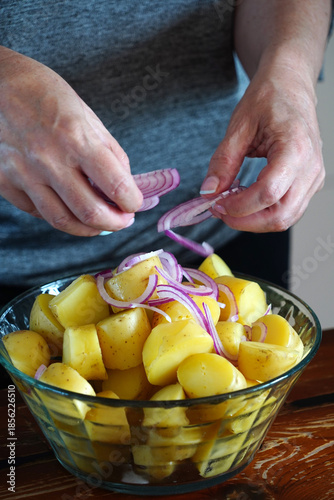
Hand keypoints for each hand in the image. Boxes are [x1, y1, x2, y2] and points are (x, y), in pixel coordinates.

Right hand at [0, 48, 142, 235]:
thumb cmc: (45, 95)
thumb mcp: (87, 116)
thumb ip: (109, 153)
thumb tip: (124, 185)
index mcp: (76, 138)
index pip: (116, 186)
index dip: (132, 202)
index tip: (134, 204)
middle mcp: (49, 160)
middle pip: (90, 213)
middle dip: (115, 223)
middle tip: (122, 221)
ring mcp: (23, 173)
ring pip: (62, 220)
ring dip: (88, 229)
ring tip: (100, 225)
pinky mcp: (4, 182)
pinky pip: (37, 211)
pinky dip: (59, 215)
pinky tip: (68, 208)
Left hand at [201, 62, 324, 231]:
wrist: (291, 86)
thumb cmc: (269, 99)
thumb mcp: (239, 126)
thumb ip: (223, 161)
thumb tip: (209, 191)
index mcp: (295, 149)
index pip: (268, 194)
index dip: (239, 206)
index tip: (217, 204)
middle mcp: (311, 167)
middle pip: (280, 216)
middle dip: (246, 221)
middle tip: (221, 211)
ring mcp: (315, 177)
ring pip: (286, 218)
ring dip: (255, 220)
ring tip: (231, 205)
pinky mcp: (311, 183)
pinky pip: (289, 210)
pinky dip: (265, 213)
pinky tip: (246, 200)